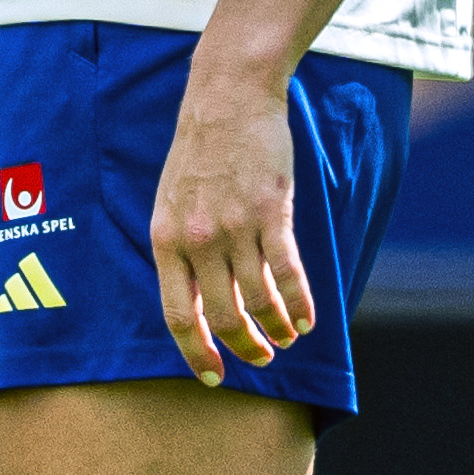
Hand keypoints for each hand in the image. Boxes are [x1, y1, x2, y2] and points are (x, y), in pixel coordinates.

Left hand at [150, 54, 317, 386]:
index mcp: (165, 240)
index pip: (178, 315)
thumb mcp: (171, 203)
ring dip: (277, 328)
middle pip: (223, 317)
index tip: (215, 377)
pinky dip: (300, 304)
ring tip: (287, 338)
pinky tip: (307, 319)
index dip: (197, 352)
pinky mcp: (272, 212)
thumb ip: (181, 250)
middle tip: (263, 359)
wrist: (227, 97)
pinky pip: (288, 273)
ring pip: (260, 301)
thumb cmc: (199, 153)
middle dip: (245, 348)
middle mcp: (198, 240)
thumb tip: (199, 301)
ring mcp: (235, 227)